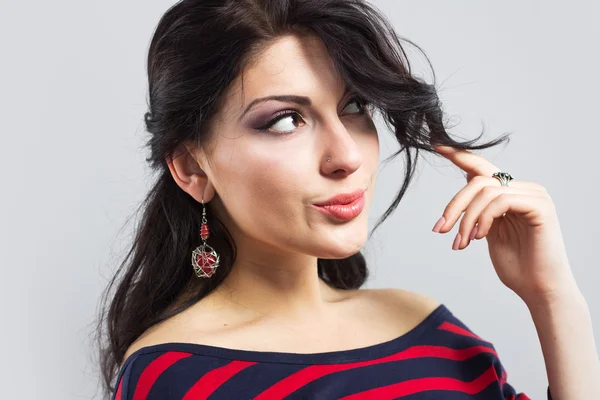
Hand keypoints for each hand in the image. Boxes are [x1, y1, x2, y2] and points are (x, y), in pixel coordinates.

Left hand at [431, 145, 577, 304]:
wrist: (538, 288)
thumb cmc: (516, 265)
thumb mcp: (488, 231)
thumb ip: (480, 209)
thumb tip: (465, 184)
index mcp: (511, 193)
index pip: (482, 168)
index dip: (459, 156)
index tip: (437, 145)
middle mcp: (524, 188)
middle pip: (477, 181)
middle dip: (454, 205)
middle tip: (440, 229)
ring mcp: (534, 195)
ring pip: (485, 191)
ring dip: (466, 218)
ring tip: (461, 242)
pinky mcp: (540, 205)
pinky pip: (501, 200)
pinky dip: (483, 218)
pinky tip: (479, 237)